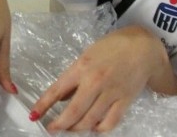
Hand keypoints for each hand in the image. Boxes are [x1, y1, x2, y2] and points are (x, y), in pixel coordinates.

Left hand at [32, 25, 176, 131]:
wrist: (142, 47)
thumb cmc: (111, 48)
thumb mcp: (86, 56)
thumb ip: (73, 78)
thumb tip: (60, 98)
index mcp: (81, 67)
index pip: (57, 90)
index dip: (43, 105)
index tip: (34, 116)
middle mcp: (94, 81)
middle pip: (73, 111)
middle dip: (60, 124)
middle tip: (52, 129)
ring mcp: (111, 93)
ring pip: (90, 120)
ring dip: (77, 128)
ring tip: (70, 130)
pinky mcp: (125, 101)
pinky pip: (110, 122)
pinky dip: (99, 129)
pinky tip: (93, 128)